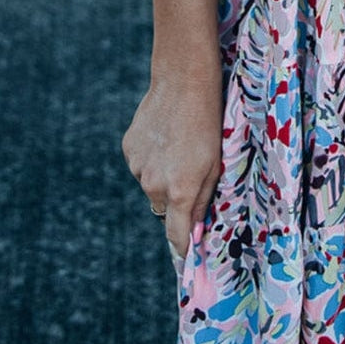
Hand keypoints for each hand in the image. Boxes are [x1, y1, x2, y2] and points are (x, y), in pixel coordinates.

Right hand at [122, 56, 223, 261]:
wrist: (183, 83)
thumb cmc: (209, 124)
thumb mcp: (216, 164)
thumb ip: (204, 201)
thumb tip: (195, 234)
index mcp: (180, 192)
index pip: (176, 237)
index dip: (183, 249)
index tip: (187, 261)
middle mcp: (154, 185)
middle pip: (165, 208)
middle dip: (177, 199)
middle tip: (191, 172)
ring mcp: (138, 167)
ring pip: (151, 184)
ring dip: (163, 175)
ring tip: (178, 146)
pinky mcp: (128, 149)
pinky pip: (141, 164)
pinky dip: (151, 157)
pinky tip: (164, 135)